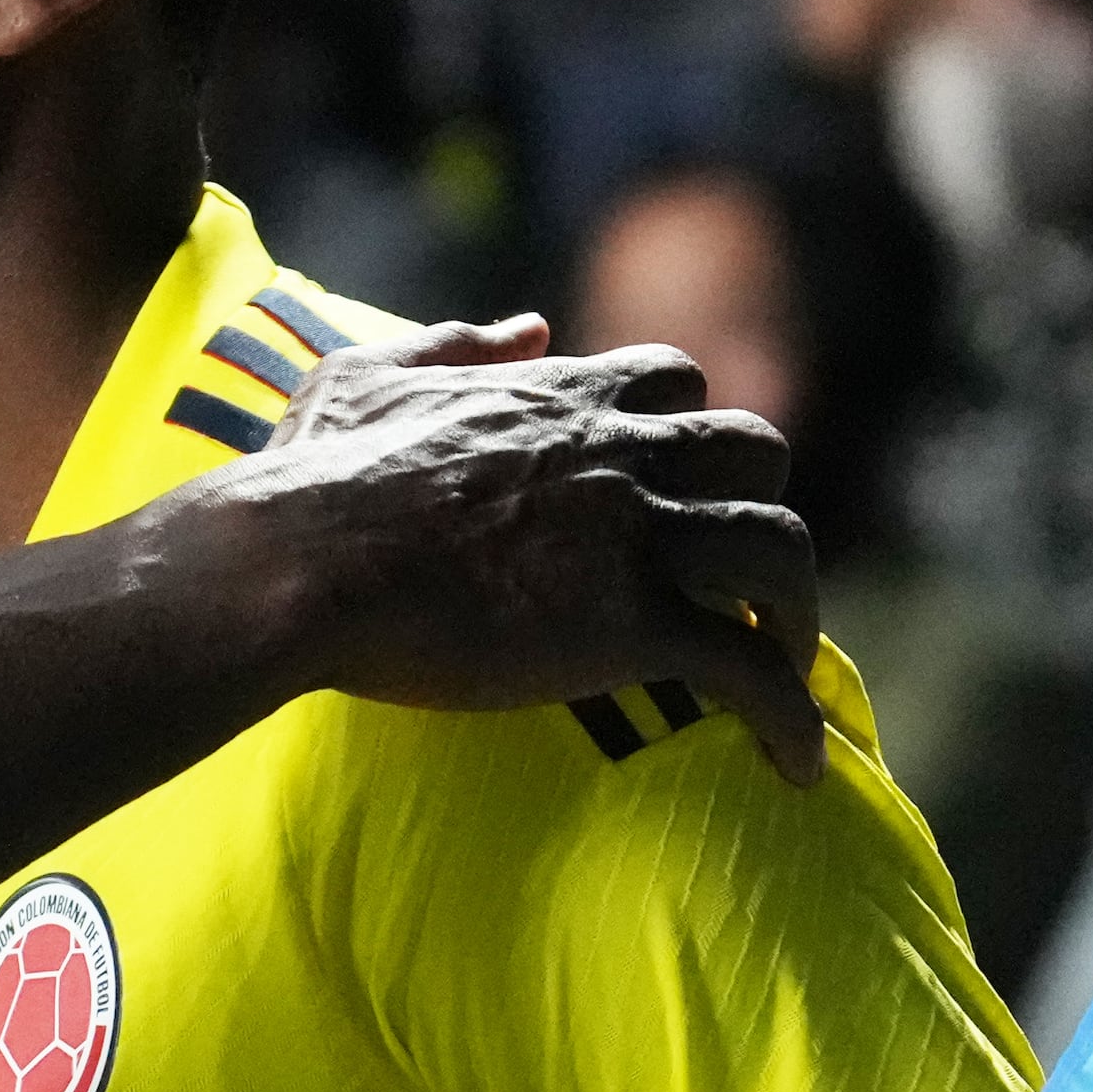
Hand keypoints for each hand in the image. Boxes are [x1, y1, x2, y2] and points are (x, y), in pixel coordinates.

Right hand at [211, 320, 829, 786]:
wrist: (295, 565)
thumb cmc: (307, 481)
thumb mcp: (364, 376)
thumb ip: (454, 343)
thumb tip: (530, 326)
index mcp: (561, 396)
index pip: (676, 382)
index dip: (683, 432)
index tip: (669, 484)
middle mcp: (618, 453)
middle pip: (754, 451)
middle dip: (756, 504)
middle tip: (733, 568)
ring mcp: (633, 540)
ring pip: (781, 550)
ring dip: (798, 606)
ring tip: (789, 662)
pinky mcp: (628, 628)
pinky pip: (749, 669)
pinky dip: (791, 717)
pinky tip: (798, 764)